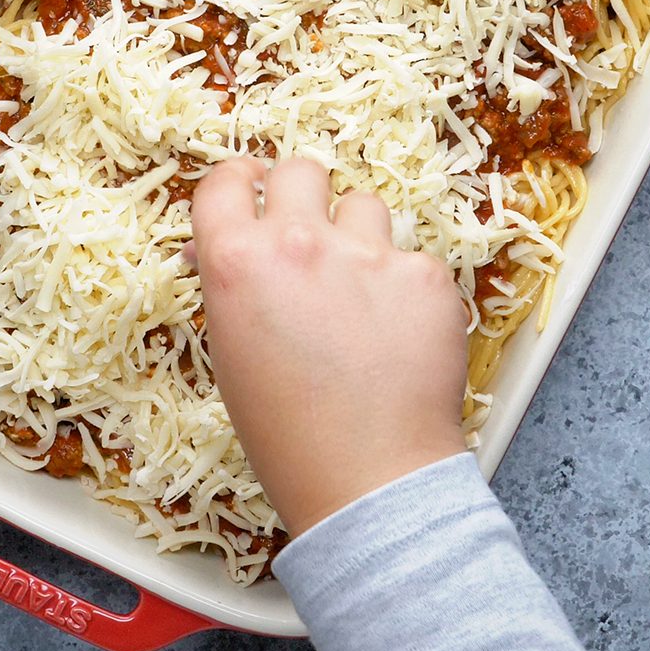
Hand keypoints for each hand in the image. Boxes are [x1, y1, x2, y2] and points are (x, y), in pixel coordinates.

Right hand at [191, 156, 467, 536]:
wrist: (369, 481)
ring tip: (362, 297)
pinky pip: (411, 258)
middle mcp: (299, 243)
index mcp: (236, 263)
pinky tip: (399, 336)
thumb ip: (236, 285)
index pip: (224, 181)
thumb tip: (235, 247)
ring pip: (364, 205)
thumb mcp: (231, 354)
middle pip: (300, 170)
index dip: (237, 180)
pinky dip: (405, 289)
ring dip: (359, 237)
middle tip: (309, 234)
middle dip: (302, 194)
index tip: (251, 186)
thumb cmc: (287, 435)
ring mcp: (369, 254)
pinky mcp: (425, 274)